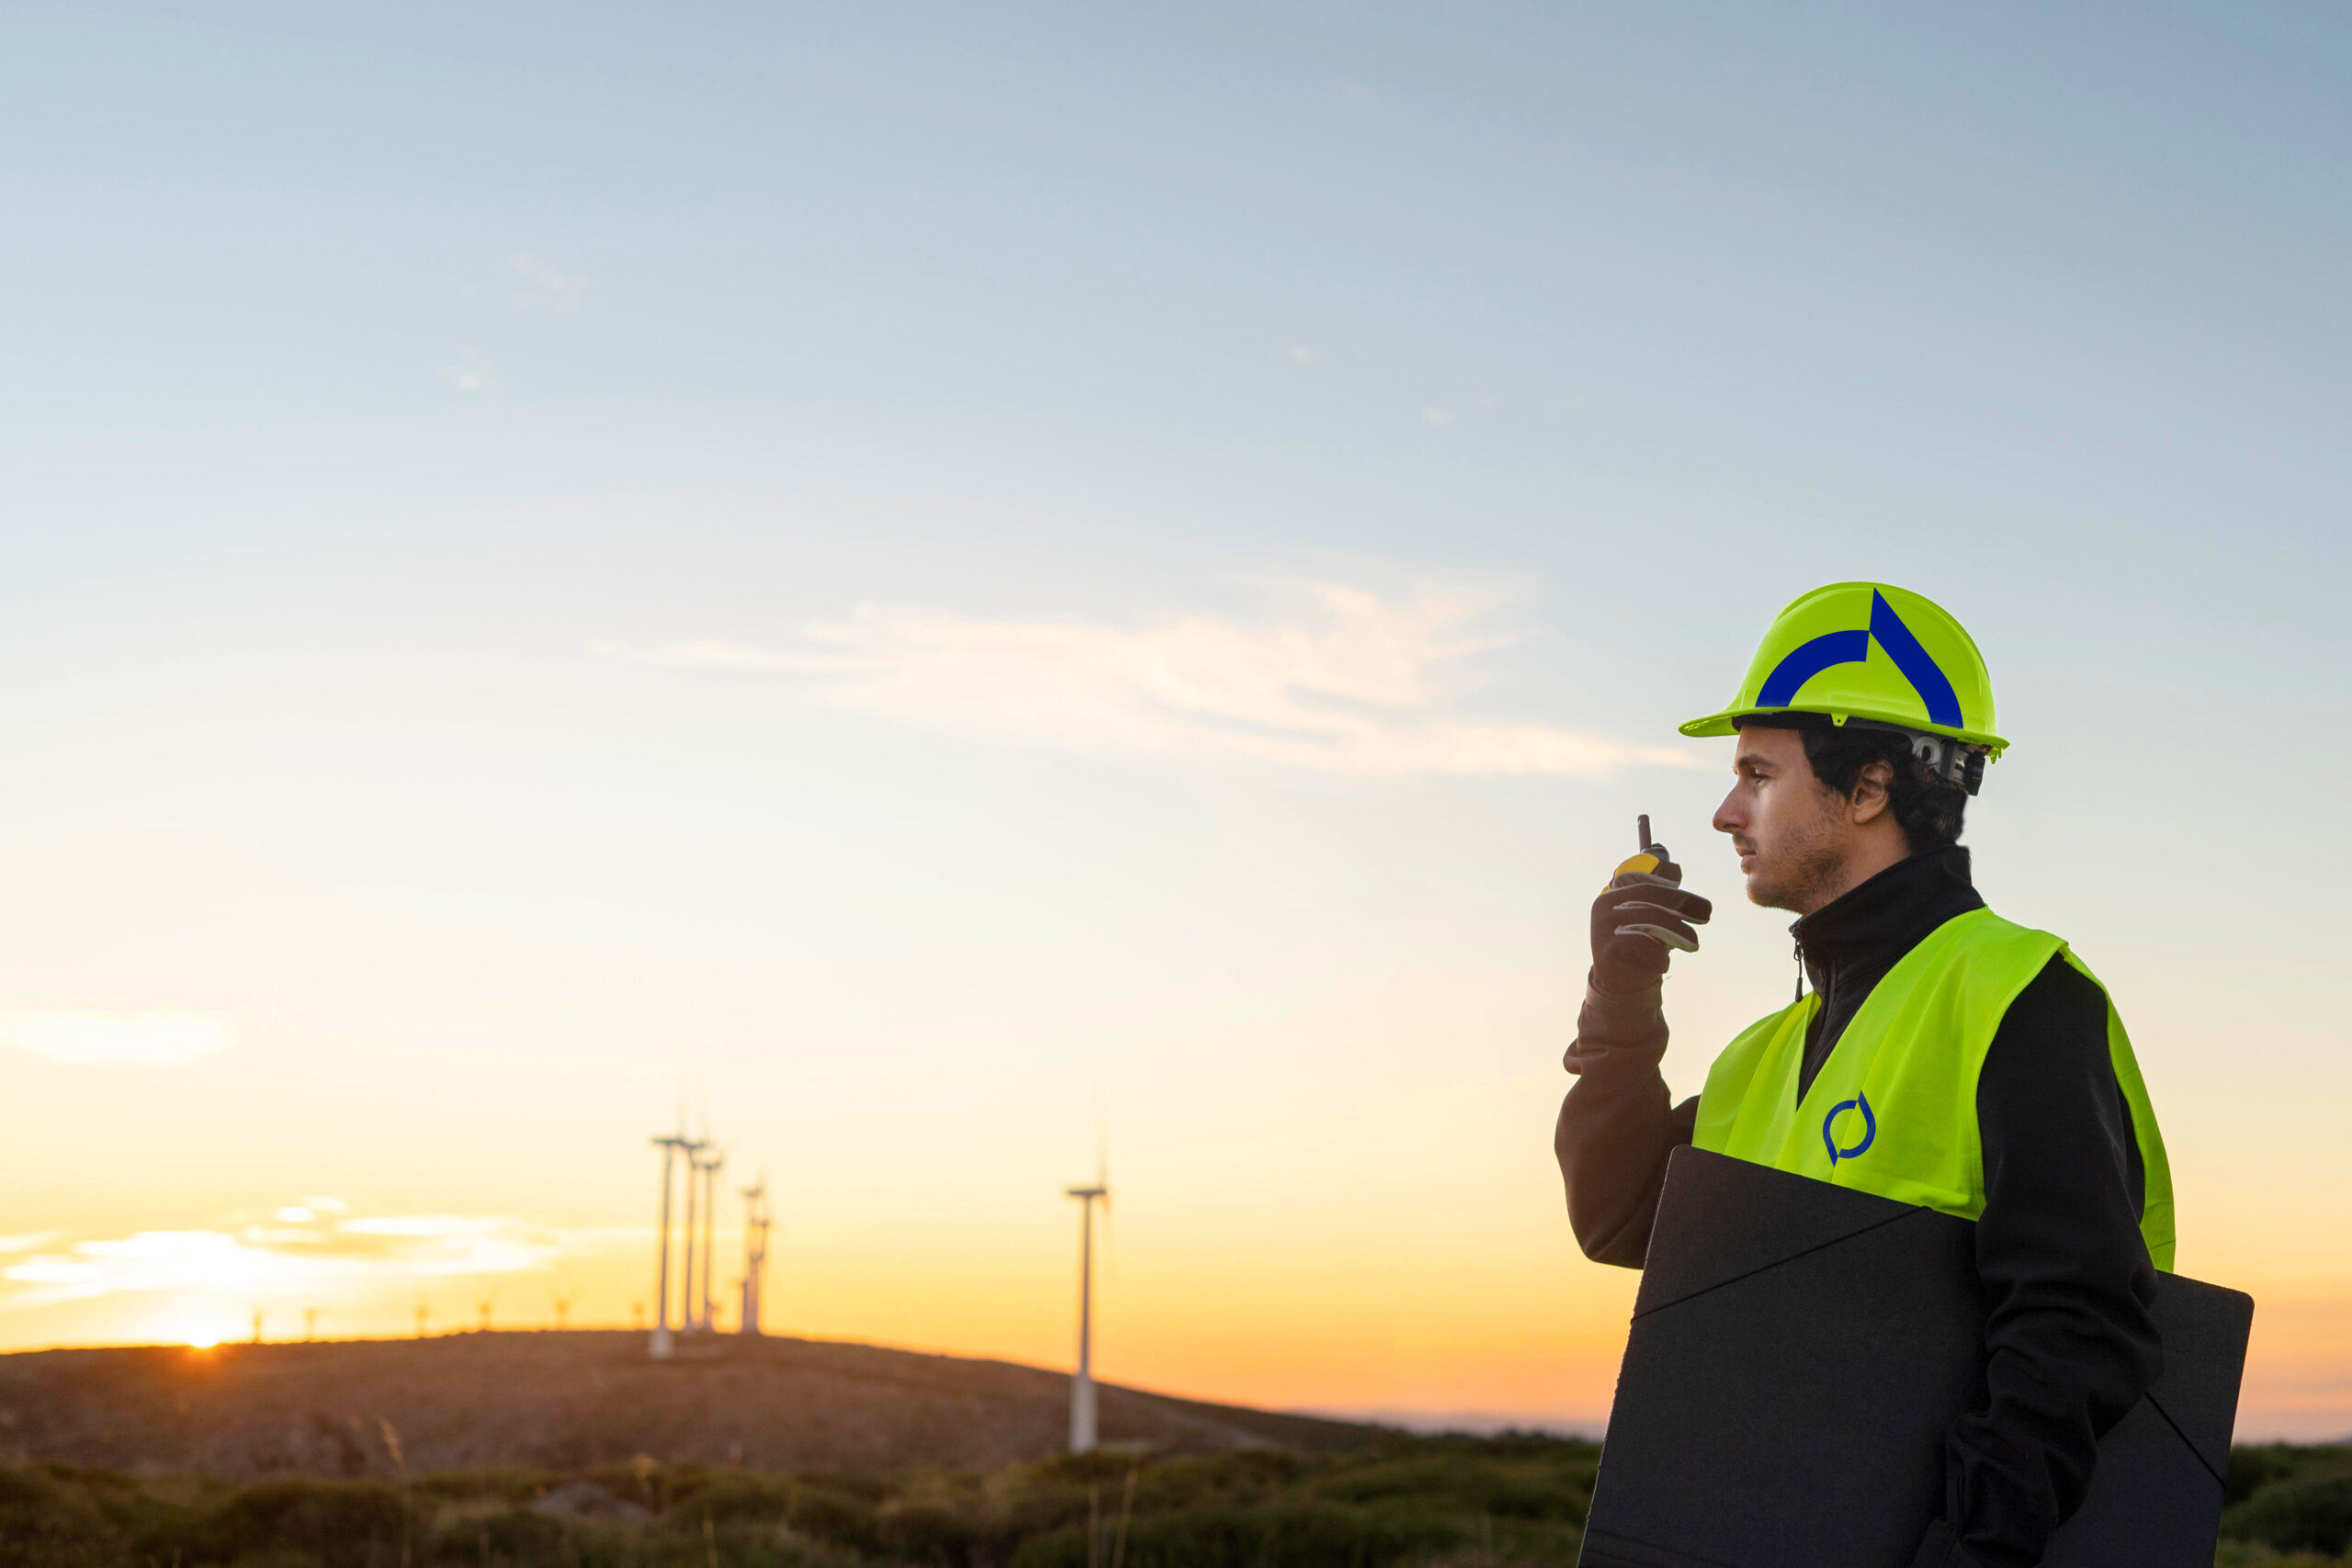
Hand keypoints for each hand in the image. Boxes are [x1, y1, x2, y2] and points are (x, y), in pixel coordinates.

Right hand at [1590, 867, 1711, 990]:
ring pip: (1648, 917)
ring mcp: (1602, 925)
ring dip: (1678, 931)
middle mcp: (1604, 905)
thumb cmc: (1641, 950)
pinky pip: (1640, 942)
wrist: (1619, 987)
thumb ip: (1660, 900)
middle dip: (1682, 904)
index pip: (1646, 883)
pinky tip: (1663, 964)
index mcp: (1613, 895)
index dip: (1675, 891)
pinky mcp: (1605, 947)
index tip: (1703, 904)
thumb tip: (1676, 868)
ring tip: (1694, 943)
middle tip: (1707, 916)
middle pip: (1649, 896)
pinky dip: (1657, 954)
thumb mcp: (1652, 922)